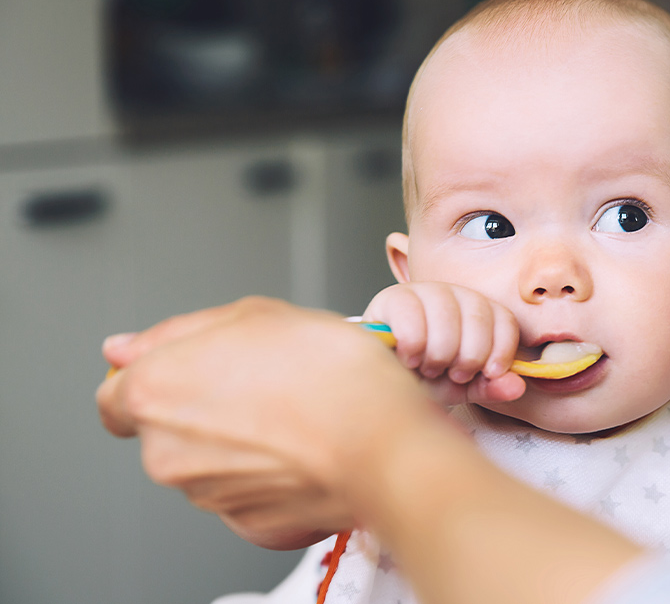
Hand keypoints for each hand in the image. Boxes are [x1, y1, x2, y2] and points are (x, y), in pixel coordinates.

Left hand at [97, 297, 640, 603]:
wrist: (384, 441)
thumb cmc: (329, 372)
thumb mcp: (256, 313)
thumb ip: (179, 332)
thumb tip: (124, 349)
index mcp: (154, 393)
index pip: (116, 397)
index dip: (157, 380)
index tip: (193, 374)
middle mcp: (167, 452)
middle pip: (169, 430)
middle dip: (209, 410)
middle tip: (267, 383)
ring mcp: (208, 496)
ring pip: (212, 465)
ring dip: (244, 443)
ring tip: (300, 413)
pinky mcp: (251, 526)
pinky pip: (252, 496)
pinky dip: (273, 478)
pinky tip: (309, 450)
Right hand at [363, 282, 524, 404]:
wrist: (385, 381)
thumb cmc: (426, 379)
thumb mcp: (463, 387)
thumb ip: (491, 386)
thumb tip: (517, 386)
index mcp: (479, 311)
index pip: (505, 319)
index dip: (500, 351)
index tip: (487, 374)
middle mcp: (455, 294)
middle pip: (478, 318)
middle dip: (468, 357)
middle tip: (451, 372)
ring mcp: (424, 291)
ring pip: (446, 315)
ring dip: (439, 353)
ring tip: (428, 367)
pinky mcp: (392, 297)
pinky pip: (411, 315)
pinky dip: (413, 345)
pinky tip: (409, 358)